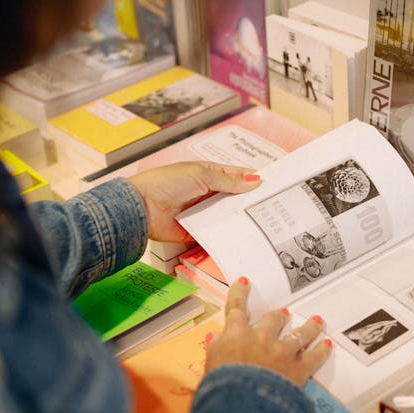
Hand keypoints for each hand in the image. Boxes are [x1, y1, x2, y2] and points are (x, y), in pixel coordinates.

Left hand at [129, 161, 260, 242]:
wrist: (142, 207)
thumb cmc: (165, 183)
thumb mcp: (201, 175)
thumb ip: (228, 180)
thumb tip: (253, 181)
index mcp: (207, 174)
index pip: (235, 176)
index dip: (252, 179)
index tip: (271, 185)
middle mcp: (206, 193)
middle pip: (233, 198)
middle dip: (248, 202)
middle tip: (271, 207)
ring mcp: (202, 213)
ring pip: (227, 217)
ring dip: (239, 219)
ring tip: (262, 223)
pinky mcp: (197, 232)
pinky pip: (215, 234)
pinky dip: (225, 236)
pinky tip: (241, 238)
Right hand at [205, 277, 331, 386]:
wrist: (243, 402)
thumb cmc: (221, 385)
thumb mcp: (210, 364)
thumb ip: (214, 348)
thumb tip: (213, 336)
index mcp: (236, 335)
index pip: (236, 309)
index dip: (239, 294)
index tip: (244, 282)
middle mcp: (261, 337)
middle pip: (272, 319)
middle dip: (279, 316)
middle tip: (284, 313)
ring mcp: (282, 351)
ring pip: (299, 334)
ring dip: (309, 327)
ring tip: (316, 321)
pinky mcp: (298, 368)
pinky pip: (314, 356)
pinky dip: (322, 350)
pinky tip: (327, 345)